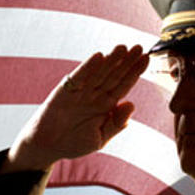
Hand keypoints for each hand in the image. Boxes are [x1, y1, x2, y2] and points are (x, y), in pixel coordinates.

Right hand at [1, 44, 148, 172]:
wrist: (47, 147)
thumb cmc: (74, 143)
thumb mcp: (100, 138)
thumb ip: (116, 124)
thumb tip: (131, 104)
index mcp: (106, 105)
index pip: (124, 85)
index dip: (135, 72)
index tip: (146, 59)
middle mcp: (95, 94)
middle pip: (114, 75)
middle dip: (126, 61)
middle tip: (139, 47)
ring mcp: (81, 91)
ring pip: (99, 73)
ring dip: (111, 60)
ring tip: (123, 48)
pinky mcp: (65, 91)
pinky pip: (79, 77)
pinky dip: (88, 67)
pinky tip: (99, 57)